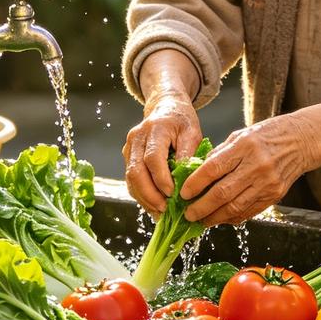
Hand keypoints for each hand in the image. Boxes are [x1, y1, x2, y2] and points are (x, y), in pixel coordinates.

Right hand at [122, 90, 201, 215]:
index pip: (153, 157)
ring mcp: (129, 147)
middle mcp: (137, 137)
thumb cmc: (181, 121)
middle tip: (164, 209)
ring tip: (160, 212)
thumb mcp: (192, 132)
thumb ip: (189, 153)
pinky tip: (154, 205)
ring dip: (144, 198)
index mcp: (155, 128)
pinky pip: (131, 179)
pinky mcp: (128, 156)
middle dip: (149, 194)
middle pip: (136, 171)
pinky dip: (141, 195)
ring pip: (130, 178)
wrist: (165, 107)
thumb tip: (184, 180)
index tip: (172, 193)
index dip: (161, 178)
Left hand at [180, 116, 311, 226]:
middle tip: (188, 214)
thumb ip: (220, 154)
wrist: (301, 141)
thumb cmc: (267, 135)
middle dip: (201, 207)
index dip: (195, 184)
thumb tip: (197, 174)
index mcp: (244, 146)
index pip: (214, 168)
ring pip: (235, 207)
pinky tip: (221, 218)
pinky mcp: (275, 195)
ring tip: (201, 220)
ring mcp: (267, 182)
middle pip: (222, 193)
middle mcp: (256, 165)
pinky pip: (249, 211)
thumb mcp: (240, 135)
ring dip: (215, 217)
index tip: (183, 193)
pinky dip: (233, 217)